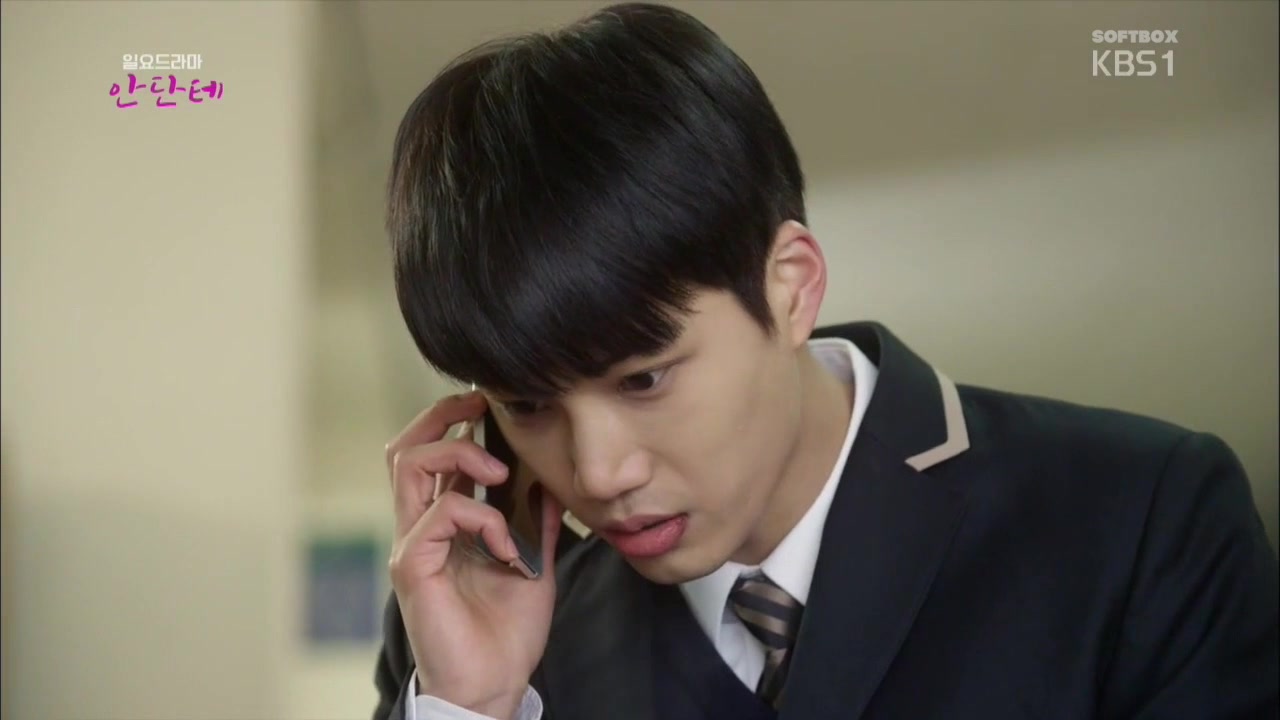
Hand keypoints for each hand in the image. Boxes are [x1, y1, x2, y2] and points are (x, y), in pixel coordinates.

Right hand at [385, 391, 561, 718]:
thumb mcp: (534, 559)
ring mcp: (412, 545)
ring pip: (410, 466)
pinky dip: (483, 519)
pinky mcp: (414, 567)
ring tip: (500, 476)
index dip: (451, 420)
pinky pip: (440, 516)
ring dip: (461, 457)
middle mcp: (419, 528)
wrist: (495, 683)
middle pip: (405, 447)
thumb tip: (552, 476)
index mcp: (443, 523)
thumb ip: (537, 518)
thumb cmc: (506, 629)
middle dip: (443, 415)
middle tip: (482, 408)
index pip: (429, 453)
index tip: (489, 404)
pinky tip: (508, 547)